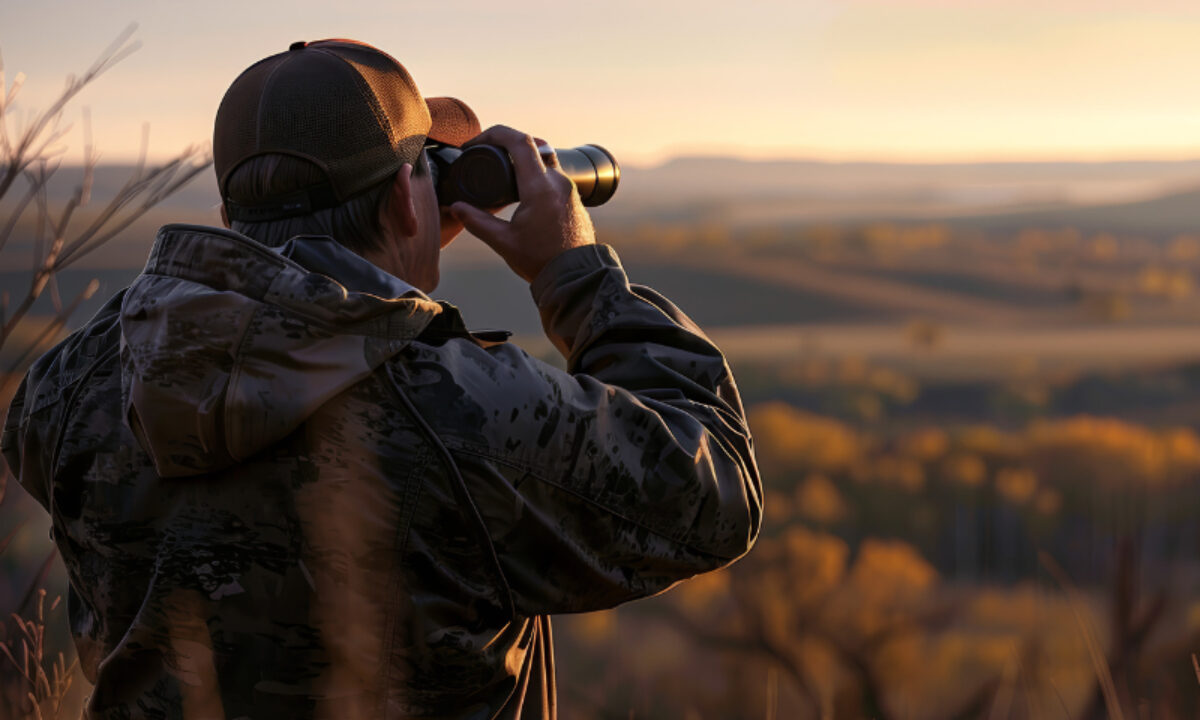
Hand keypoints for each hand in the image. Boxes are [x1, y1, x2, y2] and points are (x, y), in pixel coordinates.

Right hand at [449, 125, 595, 282]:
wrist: (576, 277)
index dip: (494, 134)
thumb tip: (455, 207)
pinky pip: (553, 172)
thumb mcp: (503, 242)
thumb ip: (476, 222)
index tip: (475, 143)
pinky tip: (521, 186)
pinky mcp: (572, 197)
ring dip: (522, 156)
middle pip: (532, 144)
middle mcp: (558, 182)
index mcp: (540, 187)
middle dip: (506, 142)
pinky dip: (535, 170)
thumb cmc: (542, 261)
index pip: (519, 141)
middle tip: (486, 152)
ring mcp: (568, 188)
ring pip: (544, 156)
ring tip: (502, 169)